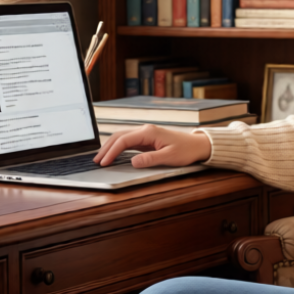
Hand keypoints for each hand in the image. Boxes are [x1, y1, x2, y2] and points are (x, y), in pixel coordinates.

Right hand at [93, 125, 210, 168]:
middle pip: (119, 137)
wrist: (196, 145)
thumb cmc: (186, 150)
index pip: (124, 140)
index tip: (104, 163)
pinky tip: (113, 155)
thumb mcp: (169, 157)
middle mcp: (145, 130)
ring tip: (101, 158)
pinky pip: (128, 142)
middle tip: (96, 161)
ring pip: (122, 138)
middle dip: (106, 149)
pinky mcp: (147, 139)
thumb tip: (133, 162)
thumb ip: (151, 159)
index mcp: (149, 132)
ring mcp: (145, 134)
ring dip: (110, 147)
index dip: (112, 152)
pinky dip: (118, 148)